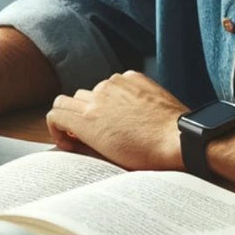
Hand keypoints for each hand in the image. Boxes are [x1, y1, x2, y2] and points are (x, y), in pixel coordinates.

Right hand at [45, 71, 187, 169]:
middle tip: (87, 130)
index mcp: (87, 120)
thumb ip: (84, 143)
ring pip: (93, 90)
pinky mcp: (132, 78)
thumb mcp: (108, 155)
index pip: (54, 114)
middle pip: (68, 100)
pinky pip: (116, 82)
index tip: (69, 139)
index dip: (57, 128)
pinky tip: (132, 108)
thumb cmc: (146, 154)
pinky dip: (118, 94)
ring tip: (115, 120)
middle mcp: (96, 98)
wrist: (179, 139)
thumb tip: (72, 139)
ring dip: (96, 104)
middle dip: (73, 115)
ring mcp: (114, 85)